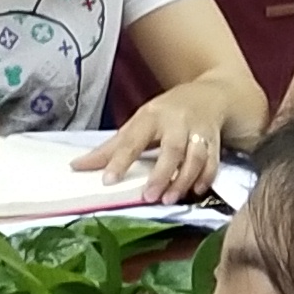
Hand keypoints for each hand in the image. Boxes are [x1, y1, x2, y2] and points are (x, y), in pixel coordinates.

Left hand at [85, 89, 223, 201]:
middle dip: (161, 173)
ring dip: (184, 179)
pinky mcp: (216, 141)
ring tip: (170, 199)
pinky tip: (195, 191)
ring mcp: (199, 131)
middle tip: (149, 196)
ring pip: (196, 156)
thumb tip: (77, 167)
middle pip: (172, 148)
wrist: (211, 94)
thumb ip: (112, 148)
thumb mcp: (139, 122)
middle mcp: (176, 122)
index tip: (107, 181)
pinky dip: (206, 177)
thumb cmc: (167, 112)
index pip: (133, 139)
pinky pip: (213, 162)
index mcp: (151, 116)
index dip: (120, 160)